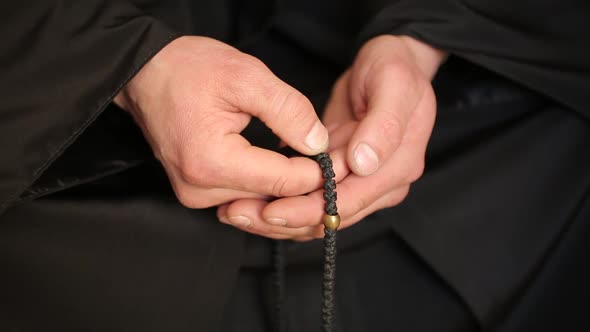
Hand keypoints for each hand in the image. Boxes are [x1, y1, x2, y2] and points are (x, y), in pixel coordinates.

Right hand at [115, 36, 345, 209]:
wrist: (147, 73)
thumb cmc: (189, 69)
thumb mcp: (247, 77)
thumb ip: (289, 111)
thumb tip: (320, 144)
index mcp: (212, 162)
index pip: (283, 182)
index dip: (319, 174)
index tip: (341, 160)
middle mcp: (200, 189)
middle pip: (273, 199)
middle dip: (306, 184)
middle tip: (334, 164)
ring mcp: (195, 195)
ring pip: (260, 203)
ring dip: (286, 188)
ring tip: (310, 164)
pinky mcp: (196, 192)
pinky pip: (244, 197)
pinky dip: (267, 187)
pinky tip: (283, 167)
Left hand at [217, 35, 445, 239]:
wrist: (391, 66)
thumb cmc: (394, 69)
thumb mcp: (394, 84)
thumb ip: (383, 125)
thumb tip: (363, 163)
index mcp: (397, 167)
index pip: (349, 201)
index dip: (309, 210)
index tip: (271, 210)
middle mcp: (381, 184)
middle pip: (330, 216)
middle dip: (285, 220)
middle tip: (241, 214)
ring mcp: (362, 183)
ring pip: (318, 215)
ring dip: (278, 218)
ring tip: (238, 212)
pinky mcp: (342, 177)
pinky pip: (312, 199)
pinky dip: (283, 202)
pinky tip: (252, 200)